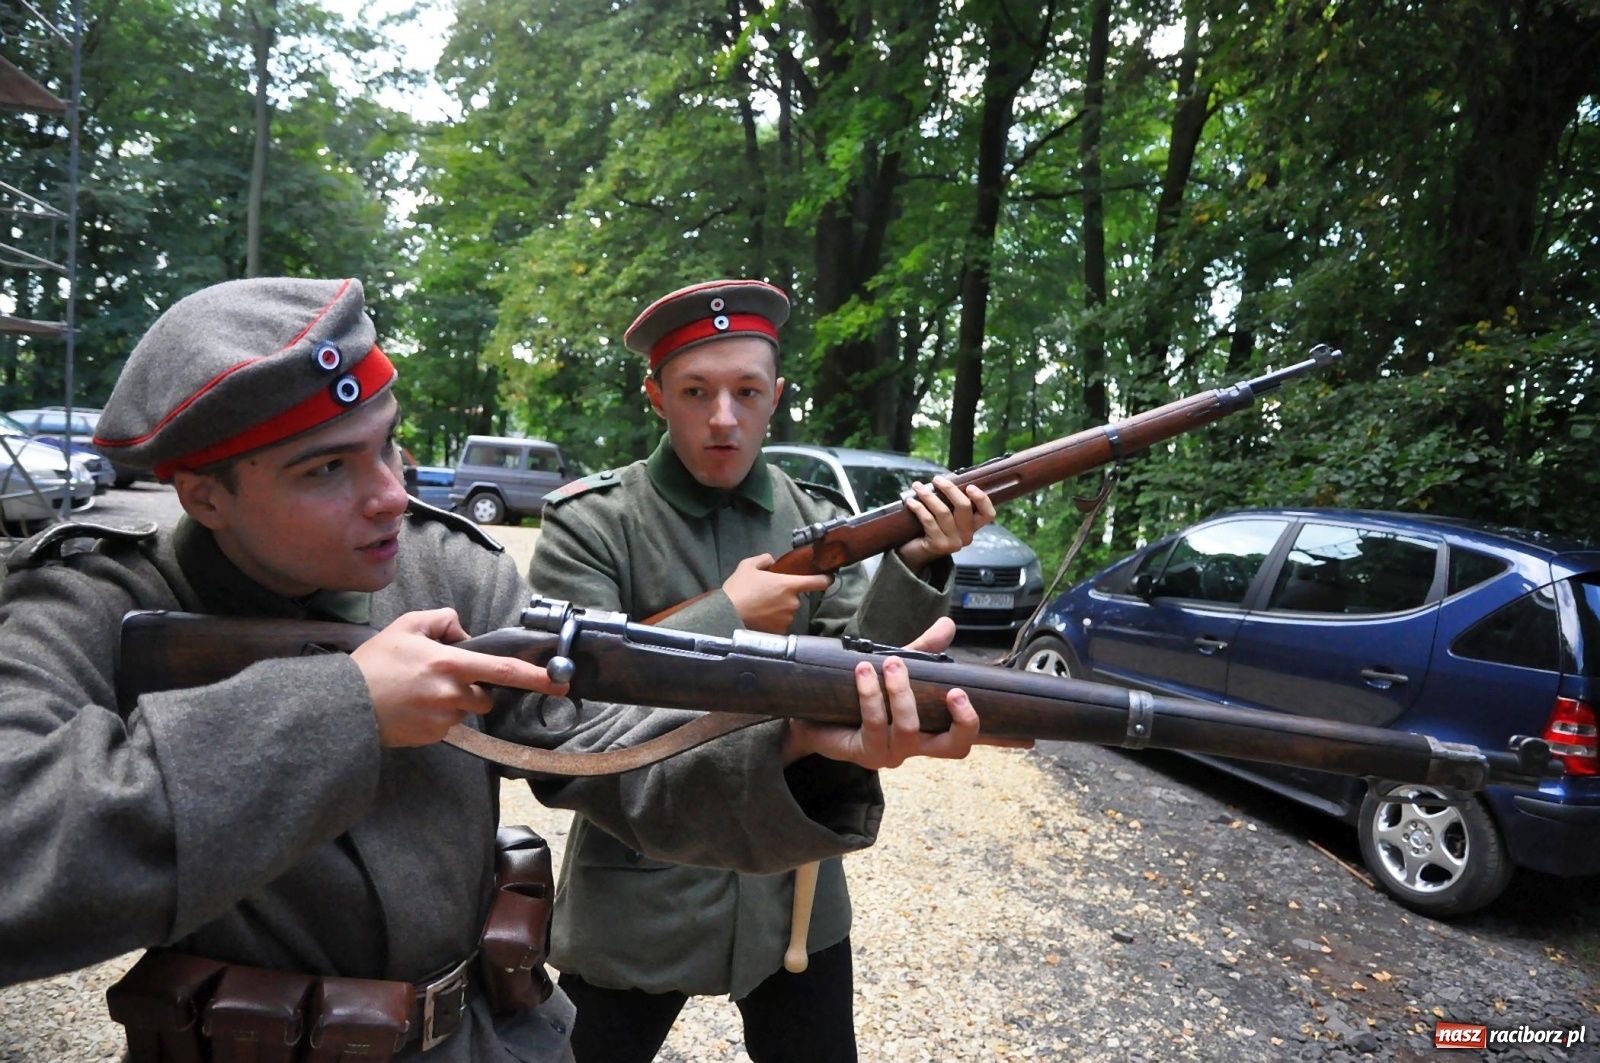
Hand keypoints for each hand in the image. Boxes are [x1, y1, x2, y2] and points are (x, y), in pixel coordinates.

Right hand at [350, 608, 568, 747]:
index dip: (535, 677)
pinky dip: (438, 717)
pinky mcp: (432, 737)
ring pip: (467, 711)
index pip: (503, 670)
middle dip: (477, 688)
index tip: (560, 681)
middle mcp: (451, 694)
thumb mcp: (406, 626)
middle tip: (443, 678)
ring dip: (455, 703)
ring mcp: (443, 720)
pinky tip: (413, 708)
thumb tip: (464, 631)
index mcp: (450, 664)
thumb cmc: (375, 662)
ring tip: (420, 693)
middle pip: (487, 696)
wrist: (344, 705)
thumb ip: (442, 619)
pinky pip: (449, 726)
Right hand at [723, 553, 833, 633]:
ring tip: (761, 606)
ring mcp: (787, 619)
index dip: (825, 579)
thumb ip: (764, 560)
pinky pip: (781, 623)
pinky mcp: (780, 631)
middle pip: (796, 597)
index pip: (817, 582)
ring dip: (779, 608)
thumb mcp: (748, 565)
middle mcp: (792, 603)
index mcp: (789, 585)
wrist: (728, 614)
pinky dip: (774, 620)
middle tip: (767, 593)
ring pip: (788, 611)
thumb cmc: (739, 589)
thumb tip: (772, 562)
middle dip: (785, 595)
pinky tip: (760, 617)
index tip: (828, 578)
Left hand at [781, 616, 1031, 763]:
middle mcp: (917, 747)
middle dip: (963, 722)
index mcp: (930, 729)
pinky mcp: (864, 753)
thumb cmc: (855, 697)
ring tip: (891, 664)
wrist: (808, 717)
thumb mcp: (894, 669)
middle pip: (956, 749)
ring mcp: (892, 753)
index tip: (1032, 737)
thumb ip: (921, 652)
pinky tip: (863, 672)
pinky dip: (872, 694)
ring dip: (902, 693)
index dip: (1002, 738)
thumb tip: (948, 625)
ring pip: (911, 729)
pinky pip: (875, 723)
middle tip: (956, 694)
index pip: (971, 735)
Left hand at [896, 477, 995, 571]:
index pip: (988, 514)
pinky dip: (919, 509)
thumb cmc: (931, 530)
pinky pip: (929, 521)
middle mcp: (967, 536)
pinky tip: (911, 501)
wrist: (915, 554)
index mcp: (973, 526)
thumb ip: (950, 503)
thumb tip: (944, 481)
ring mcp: (954, 542)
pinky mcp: (939, 545)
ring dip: (929, 496)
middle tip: (936, 479)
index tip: (970, 486)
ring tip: (917, 486)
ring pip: (944, 512)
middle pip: (964, 507)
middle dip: (949, 489)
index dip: (982, 499)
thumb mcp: (945, 516)